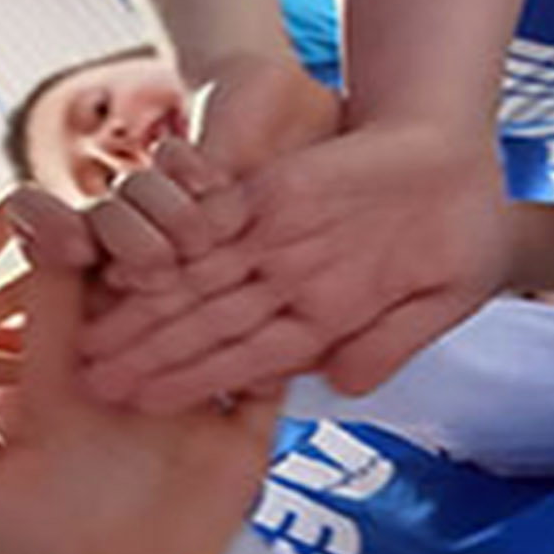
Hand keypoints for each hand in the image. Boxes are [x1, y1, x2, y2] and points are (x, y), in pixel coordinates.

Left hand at [0, 248, 279, 553]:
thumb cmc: (29, 553)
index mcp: (62, 374)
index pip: (63, 287)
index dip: (62, 246)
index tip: (64, 224)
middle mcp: (127, 367)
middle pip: (138, 279)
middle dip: (143, 238)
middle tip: (147, 219)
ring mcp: (188, 392)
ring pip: (206, 307)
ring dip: (211, 271)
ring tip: (218, 240)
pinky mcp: (243, 428)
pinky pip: (271, 371)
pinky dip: (282, 340)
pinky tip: (288, 305)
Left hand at [84, 122, 508, 408]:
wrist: (457, 149)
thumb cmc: (461, 227)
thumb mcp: (445, 294)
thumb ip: (392, 340)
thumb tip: (343, 384)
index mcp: (321, 318)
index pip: (245, 359)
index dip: (195, 382)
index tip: (147, 404)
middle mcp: (285, 282)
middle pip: (204, 324)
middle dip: (149, 355)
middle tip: (92, 383)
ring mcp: (271, 235)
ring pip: (198, 278)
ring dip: (143, 311)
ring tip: (93, 340)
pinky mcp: (266, 187)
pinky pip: (215, 216)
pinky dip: (176, 239)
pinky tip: (130, 264)